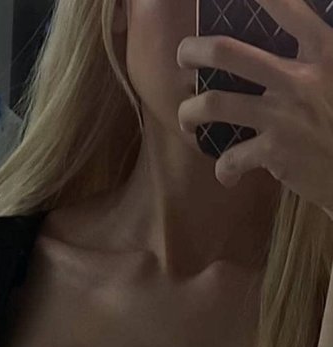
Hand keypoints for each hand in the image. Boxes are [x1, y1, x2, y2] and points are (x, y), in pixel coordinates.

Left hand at [177, 0, 332, 217]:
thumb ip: (315, 56)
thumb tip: (289, 32)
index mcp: (322, 52)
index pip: (287, 7)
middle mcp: (299, 79)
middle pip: (226, 51)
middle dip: (193, 51)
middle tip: (184, 57)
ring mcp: (284, 116)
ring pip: (214, 103)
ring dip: (189, 112)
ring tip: (187, 118)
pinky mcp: (276, 152)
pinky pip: (231, 158)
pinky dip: (223, 169)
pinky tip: (227, 173)